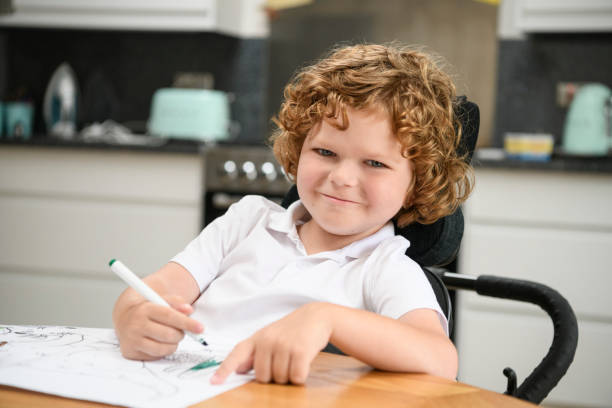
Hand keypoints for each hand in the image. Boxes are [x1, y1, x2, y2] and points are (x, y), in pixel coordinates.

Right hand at [115, 294, 202, 360]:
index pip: (170, 316)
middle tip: (180, 331)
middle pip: (169, 335)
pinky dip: (163, 350)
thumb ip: (177, 303)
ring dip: (173, 344)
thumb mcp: (161, 300)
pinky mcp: (130, 353)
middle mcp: (136, 325)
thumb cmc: (148, 310)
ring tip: (169, 336)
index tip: (200, 328)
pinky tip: (158, 342)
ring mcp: (132, 340)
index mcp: (145, 309)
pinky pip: (156, 356)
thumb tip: (189, 311)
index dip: (187, 323)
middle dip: (180, 334)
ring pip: (164, 349)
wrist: (125, 317)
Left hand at [211, 302, 332, 384]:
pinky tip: (303, 363)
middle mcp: (268, 340)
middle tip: (283, 362)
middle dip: (273, 376)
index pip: (237, 354)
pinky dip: (300, 376)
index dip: (225, 369)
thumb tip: (238, 369)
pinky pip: (296, 377)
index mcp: (257, 338)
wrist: (316, 317)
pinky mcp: (299, 351)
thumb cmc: (292, 330)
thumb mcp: (270, 337)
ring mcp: (283, 345)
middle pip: (262, 377)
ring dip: (288, 376)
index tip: (214, 382)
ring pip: (280, 379)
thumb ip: (254, 354)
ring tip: (294, 359)